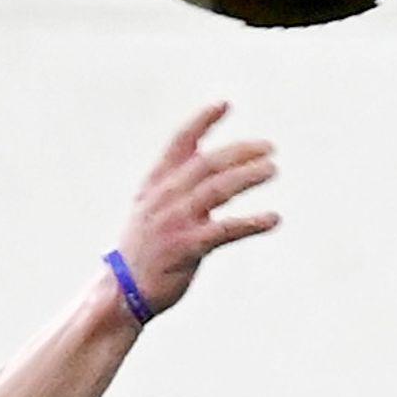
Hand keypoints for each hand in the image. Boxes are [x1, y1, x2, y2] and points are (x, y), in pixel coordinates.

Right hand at [115, 101, 278, 311]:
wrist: (122, 291)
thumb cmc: (143, 250)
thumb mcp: (150, 209)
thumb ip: (175, 183)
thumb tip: (205, 160)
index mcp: (155, 184)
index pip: (179, 143)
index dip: (202, 121)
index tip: (225, 105)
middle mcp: (164, 197)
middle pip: (208, 162)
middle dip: (240, 151)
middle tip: (269, 147)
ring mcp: (175, 222)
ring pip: (218, 189)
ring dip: (249, 176)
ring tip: (273, 170)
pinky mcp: (187, 248)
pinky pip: (226, 230)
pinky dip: (252, 223)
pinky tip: (273, 219)